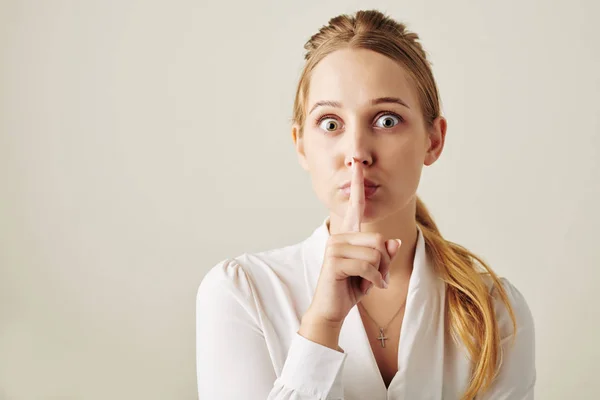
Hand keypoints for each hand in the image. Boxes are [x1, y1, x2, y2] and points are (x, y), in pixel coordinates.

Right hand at [304, 160, 401, 326]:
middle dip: (384, 263)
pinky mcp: (334, 261)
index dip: (357, 185)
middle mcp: (340, 236)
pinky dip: (375, 280)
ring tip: (370, 282)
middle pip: (379, 240)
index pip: (354, 206)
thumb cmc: (351, 288)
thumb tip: (393, 242)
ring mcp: (335, 247)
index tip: (357, 165)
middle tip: (376, 277)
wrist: (332, 310)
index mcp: (348, 235)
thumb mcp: (374, 271)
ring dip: (379, 273)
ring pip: (376, 253)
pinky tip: (370, 288)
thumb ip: (384, 255)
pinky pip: (368, 265)